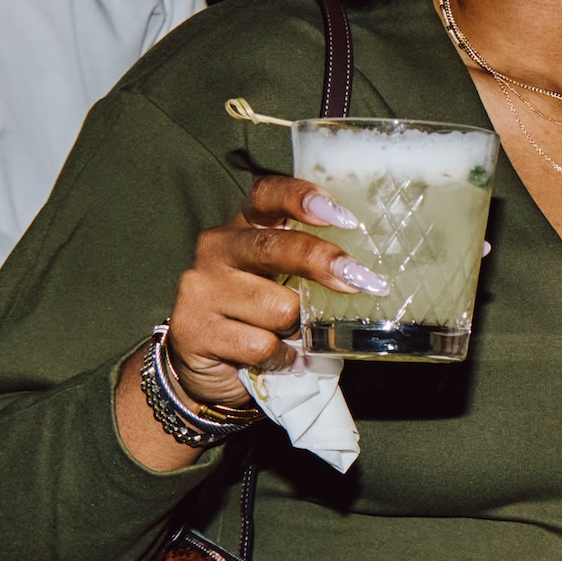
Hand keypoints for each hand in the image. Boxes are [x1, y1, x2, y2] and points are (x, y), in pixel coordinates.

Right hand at [113, 174, 384, 465]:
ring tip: (292, 336)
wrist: (206, 366)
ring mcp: (201, 288)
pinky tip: (278, 358)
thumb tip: (368, 275)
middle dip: (322, 263)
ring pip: (277, 307)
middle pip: (274, 248)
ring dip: (299, 329)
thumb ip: (310, 267)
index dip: (303, 198)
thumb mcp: (284, 280)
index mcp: (245, 226)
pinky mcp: (194, 329)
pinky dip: (282, 357)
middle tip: (364, 281)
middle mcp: (218, 248)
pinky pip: (261, 345)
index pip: (268, 194)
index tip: (344, 216)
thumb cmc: (260, 315)